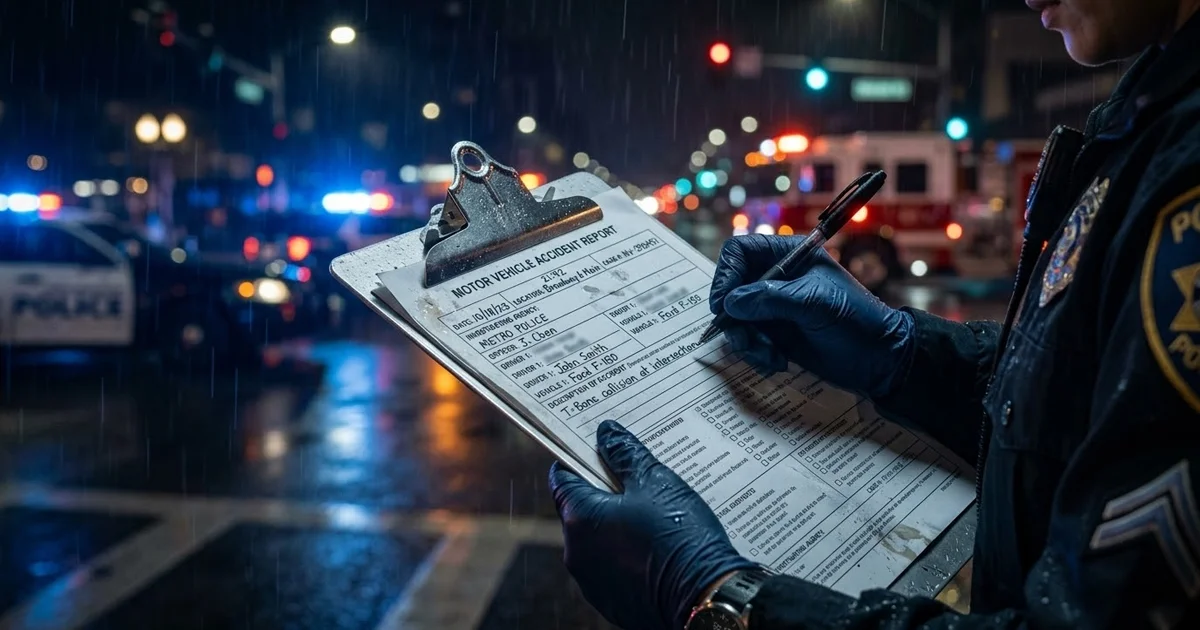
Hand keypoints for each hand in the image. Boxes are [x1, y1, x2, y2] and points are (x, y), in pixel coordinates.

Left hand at [549, 421, 756, 629]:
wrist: (706, 596)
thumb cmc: (680, 536)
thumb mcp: (656, 482)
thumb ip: (625, 453)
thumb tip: (607, 432)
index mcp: (580, 518)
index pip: (562, 479)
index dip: (578, 461)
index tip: (597, 451)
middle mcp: (576, 553)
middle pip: (579, 510)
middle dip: (603, 494)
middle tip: (635, 481)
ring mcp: (592, 581)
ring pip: (595, 541)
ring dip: (614, 526)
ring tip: (651, 514)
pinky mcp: (611, 601)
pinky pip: (611, 568)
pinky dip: (625, 554)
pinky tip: (653, 545)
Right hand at [709, 234, 914, 398]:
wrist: (878, 359)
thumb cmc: (855, 320)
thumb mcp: (814, 303)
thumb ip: (770, 298)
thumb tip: (730, 304)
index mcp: (788, 256)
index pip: (739, 253)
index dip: (725, 275)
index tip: (724, 305)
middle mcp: (776, 278)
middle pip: (730, 289)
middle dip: (734, 317)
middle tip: (745, 338)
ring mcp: (773, 307)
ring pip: (735, 319)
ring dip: (745, 340)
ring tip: (769, 354)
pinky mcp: (774, 334)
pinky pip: (747, 340)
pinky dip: (755, 353)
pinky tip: (777, 360)